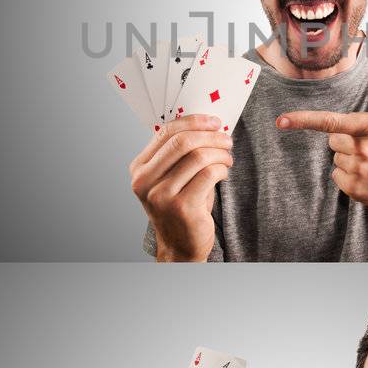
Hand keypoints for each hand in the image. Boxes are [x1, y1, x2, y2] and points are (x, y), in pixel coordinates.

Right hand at [128, 114, 231, 261]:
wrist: (180, 246)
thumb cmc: (180, 206)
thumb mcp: (171, 178)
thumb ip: (178, 154)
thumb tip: (207, 125)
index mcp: (139, 168)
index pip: (166, 132)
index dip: (194, 122)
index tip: (214, 122)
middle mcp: (145, 181)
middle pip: (182, 142)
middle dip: (211, 136)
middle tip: (227, 140)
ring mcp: (162, 195)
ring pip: (198, 157)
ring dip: (220, 154)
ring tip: (227, 159)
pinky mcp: (182, 207)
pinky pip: (208, 174)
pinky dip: (221, 170)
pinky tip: (223, 174)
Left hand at [276, 110, 367, 226]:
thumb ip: (363, 119)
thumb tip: (335, 124)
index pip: (330, 122)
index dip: (303, 120)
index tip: (281, 120)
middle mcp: (363, 147)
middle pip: (333, 141)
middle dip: (345, 144)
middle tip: (367, 152)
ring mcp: (358, 169)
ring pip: (336, 160)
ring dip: (349, 162)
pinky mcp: (354, 188)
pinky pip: (337, 176)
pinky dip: (348, 177)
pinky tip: (367, 179)